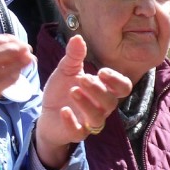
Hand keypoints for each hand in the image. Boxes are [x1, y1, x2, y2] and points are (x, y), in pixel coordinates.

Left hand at [34, 34, 131, 169]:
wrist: (46, 111)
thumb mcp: (67, 70)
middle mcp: (100, 107)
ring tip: (73, 90)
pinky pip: (79, 132)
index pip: (123, 88)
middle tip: (83, 79)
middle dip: (98, 90)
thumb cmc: (62, 90)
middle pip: (111, 102)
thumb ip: (74, 56)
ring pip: (97, 118)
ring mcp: (88, 121)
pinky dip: (71, 121)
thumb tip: (78, 37)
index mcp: (103, 90)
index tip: (102, 71)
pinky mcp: (75, 132)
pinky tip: (63, 110)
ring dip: (86, 104)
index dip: (117, 80)